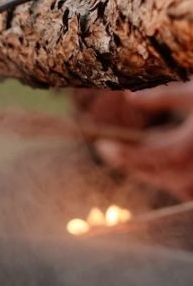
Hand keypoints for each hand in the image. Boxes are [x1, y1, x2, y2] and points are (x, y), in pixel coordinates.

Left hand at [92, 83, 192, 201]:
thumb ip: (161, 96)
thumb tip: (128, 96)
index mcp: (183, 148)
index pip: (140, 158)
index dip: (118, 154)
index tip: (101, 145)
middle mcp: (191, 169)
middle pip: (150, 174)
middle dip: (131, 163)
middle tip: (113, 150)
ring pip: (168, 182)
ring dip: (151, 170)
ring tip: (139, 153)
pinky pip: (185, 188)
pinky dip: (172, 177)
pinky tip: (165, 165)